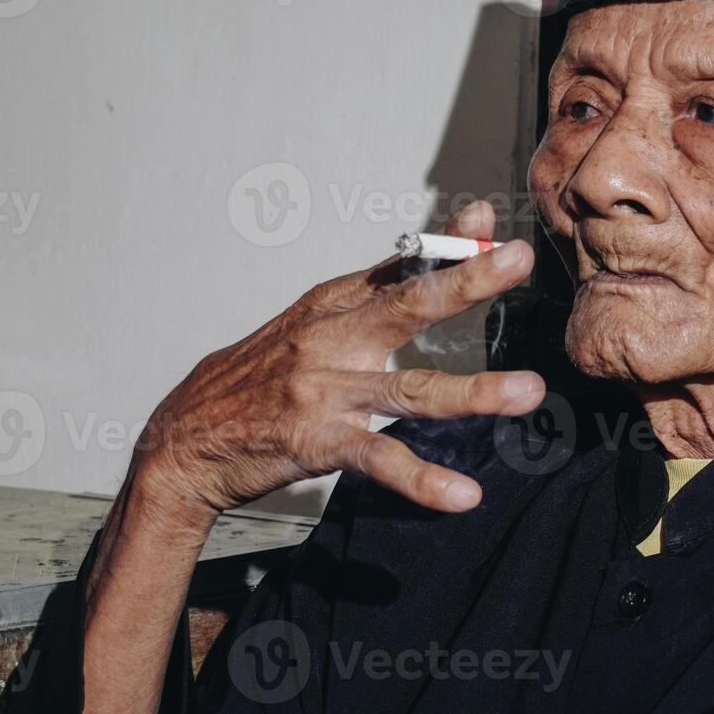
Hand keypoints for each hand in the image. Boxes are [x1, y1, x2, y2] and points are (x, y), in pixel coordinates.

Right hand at [131, 200, 541, 521]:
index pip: (399, 265)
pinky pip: (379, 460)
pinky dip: (423, 480)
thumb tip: (435, 252)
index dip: (447, 241)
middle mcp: (331, 338)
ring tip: (529, 391)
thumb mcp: (312, 322)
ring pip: (410, 389)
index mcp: (332, 304)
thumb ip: (377, 291)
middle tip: (521, 259)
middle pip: (408, 303)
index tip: (487, 218)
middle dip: (468, 279)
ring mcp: (324, 390)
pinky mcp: (316, 441)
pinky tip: (462, 495)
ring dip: (474, 392)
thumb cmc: (261, 374)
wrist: (184, 437)